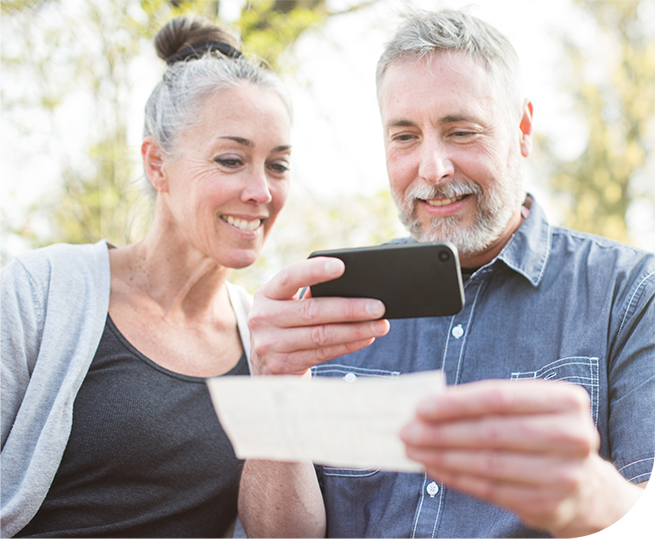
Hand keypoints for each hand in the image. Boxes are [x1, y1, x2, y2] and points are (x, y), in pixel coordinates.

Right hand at [248, 256, 389, 376]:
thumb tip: (355, 289)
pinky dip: (348, 345)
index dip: (314, 270)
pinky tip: (366, 338)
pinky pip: (322, 353)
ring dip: (355, 330)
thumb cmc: (287, 327)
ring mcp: (269, 345)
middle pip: (311, 310)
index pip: (289, 277)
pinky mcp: (282, 366)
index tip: (341, 266)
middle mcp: (262, 318)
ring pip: (321, 335)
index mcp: (266, 294)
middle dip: (349, 308)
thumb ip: (310, 296)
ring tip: (380, 325)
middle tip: (378, 306)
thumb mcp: (288, 307)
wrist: (267, 366)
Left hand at [400, 380, 602, 532]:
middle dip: (442, 431)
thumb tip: (429, 405)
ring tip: (413, 449)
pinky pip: (490, 489)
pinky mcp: (549, 504)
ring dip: (442, 456)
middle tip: (407, 431)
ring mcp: (564, 474)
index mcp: (566, 401)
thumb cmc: (543, 433)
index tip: (421, 407)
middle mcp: (572, 436)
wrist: (587, 487)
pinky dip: (456, 477)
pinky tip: (434, 467)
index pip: (499, 397)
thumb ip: (487, 403)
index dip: (456, 402)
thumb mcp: (528, 408)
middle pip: (491, 432)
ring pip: (487, 463)